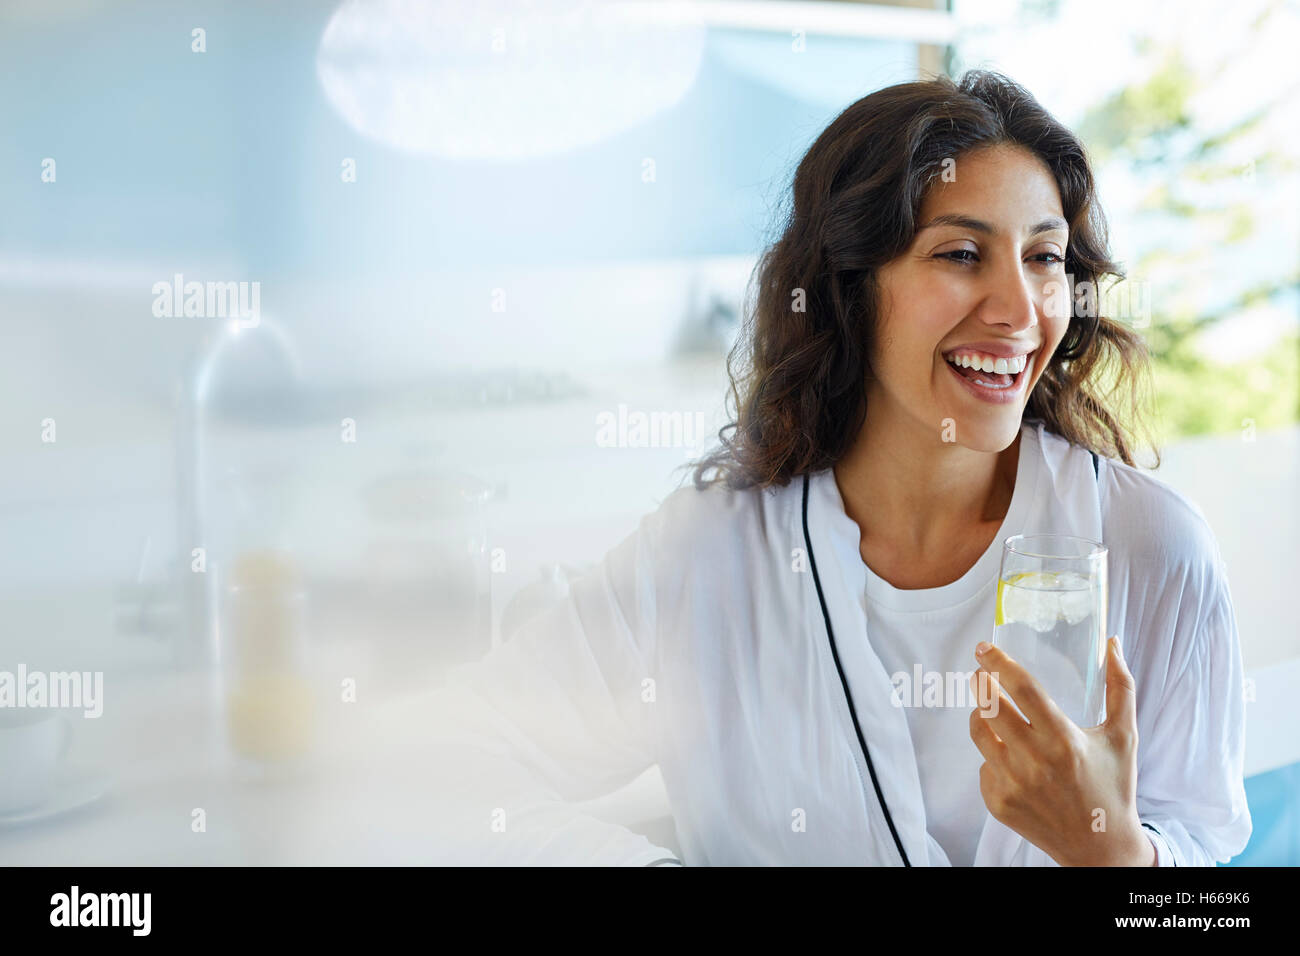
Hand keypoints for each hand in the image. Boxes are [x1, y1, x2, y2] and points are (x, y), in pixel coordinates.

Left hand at [968, 636, 1155, 866]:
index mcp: (1065, 741)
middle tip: (981, 674)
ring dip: (981, 715)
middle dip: (980, 683)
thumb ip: (1120, 687)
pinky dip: (993, 755)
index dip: (999, 663)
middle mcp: (1036, 762)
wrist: (1101, 846)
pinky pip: (984, 765)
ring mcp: (1014, 784)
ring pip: (979, 733)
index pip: (1023, 690)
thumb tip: (1112, 643)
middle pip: (990, 707)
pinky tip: (1012, 758)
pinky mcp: (999, 802)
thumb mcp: (1124, 736)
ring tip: (992, 710)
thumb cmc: (1114, 785)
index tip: (984, 648)